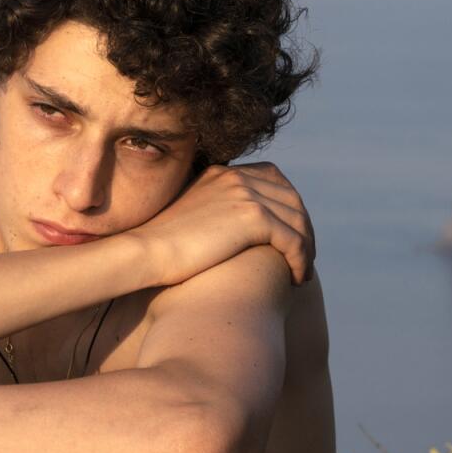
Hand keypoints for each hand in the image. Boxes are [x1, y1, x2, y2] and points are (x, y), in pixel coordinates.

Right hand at [127, 161, 316, 286]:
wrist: (146, 252)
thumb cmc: (159, 246)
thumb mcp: (190, 217)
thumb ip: (214, 212)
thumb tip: (233, 232)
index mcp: (222, 173)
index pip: (273, 179)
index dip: (288, 206)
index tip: (290, 234)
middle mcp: (236, 177)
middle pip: (291, 198)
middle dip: (302, 228)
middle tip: (303, 258)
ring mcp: (246, 194)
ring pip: (297, 220)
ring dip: (305, 248)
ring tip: (302, 273)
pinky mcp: (253, 217)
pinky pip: (293, 239)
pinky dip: (300, 260)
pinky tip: (296, 279)